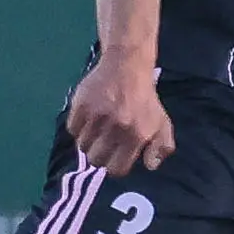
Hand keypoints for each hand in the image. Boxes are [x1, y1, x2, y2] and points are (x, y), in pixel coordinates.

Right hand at [66, 52, 171, 175]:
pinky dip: (78, 127)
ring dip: (88, 141)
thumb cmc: (145, 98)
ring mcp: (97, 116)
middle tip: (104, 144)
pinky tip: (88, 118)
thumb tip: (150, 166)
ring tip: (96, 130)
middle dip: (100, 155)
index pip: (117, 169)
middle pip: (96, 160)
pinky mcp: (82, 105)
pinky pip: (72, 129)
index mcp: (137, 135)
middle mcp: (116, 128)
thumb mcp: (161, 122)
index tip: (115, 158)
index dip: (115, 166)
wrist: (127, 65)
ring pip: (82, 146)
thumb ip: (161, 147)